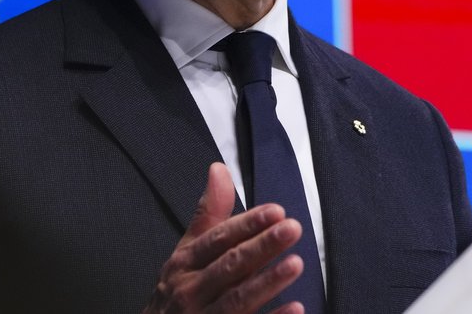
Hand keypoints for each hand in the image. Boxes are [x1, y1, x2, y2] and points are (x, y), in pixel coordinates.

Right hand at [143, 162, 305, 313]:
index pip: (218, 239)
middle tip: (291, 229)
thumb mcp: (187, 251)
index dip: (247, 224)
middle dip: (261, 247)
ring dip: (267, 282)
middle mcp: (190, 291)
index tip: (275, 211)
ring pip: (237, 300)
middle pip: (229, 266)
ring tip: (295, 264)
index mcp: (184, 263)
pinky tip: (294, 308)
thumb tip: (219, 170)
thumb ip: (208, 214)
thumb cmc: (176, 292)